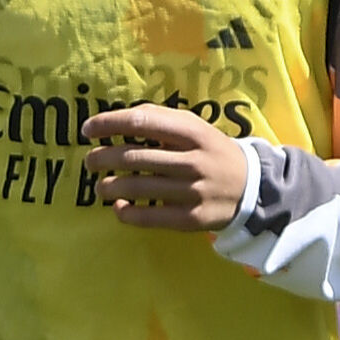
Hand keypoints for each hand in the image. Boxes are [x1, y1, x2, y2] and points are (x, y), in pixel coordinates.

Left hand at [81, 105, 255, 230]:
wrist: (252, 187)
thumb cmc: (211, 152)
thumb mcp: (195, 128)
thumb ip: (160, 120)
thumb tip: (116, 121)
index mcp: (192, 132)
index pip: (141, 122)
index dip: (109, 124)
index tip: (88, 130)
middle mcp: (192, 160)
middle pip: (134, 158)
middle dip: (103, 158)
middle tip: (91, 162)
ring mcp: (192, 191)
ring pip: (137, 188)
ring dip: (109, 186)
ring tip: (101, 186)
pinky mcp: (191, 219)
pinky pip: (148, 217)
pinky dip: (126, 213)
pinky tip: (119, 207)